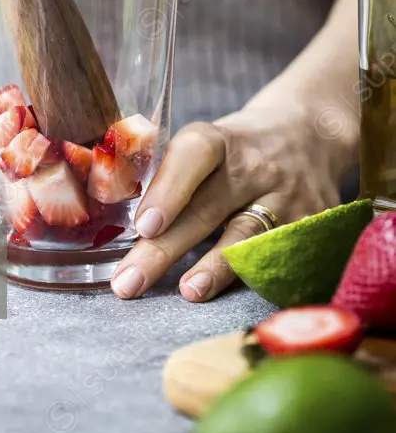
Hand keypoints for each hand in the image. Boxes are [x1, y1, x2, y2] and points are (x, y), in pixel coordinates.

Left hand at [111, 100, 356, 301]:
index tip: (143, 226)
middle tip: (128, 282)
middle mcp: (255, 166)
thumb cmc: (237, 149)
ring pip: (247, 237)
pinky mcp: (313, 223)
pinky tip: (231, 297)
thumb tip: (120, 224)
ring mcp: (287, 196)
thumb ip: (172, 175)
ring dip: (214, 269)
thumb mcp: (208, 143)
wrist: (310, 135)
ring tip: (188, 292)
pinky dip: (253, 278)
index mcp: (220, 140)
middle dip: (164, 249)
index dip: (169, 190)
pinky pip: (280, 256)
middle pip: (207, 208)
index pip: (194, 156)